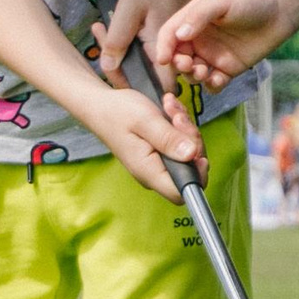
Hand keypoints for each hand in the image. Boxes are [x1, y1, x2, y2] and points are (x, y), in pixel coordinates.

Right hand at [88, 84, 204, 202]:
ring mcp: (159, 163)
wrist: (101, 106)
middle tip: (177, 117)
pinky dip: (181, 126)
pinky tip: (170, 111)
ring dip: (186, 128)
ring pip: (190, 153)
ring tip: (170, 109)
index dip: (197, 174)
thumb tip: (191, 155)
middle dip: (192, 139)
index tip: (196, 147)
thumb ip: (168, 138)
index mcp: (149, 171)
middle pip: (192, 169)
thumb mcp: (145, 120)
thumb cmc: (118, 112)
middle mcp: (155, 172)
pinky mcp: (162, 153)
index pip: (182, 192)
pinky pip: (183, 143)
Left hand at [95, 0, 191, 86]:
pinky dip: (122, 45)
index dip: (125, 82)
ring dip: (114, 52)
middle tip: (99, 31)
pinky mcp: (159, 48)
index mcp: (161, 55)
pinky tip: (109, 27)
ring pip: (136, 67)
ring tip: (100, 27)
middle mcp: (167, 60)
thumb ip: (118, 38)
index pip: (149, 87)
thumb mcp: (130, 9)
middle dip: (113, 63)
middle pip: (138, 78)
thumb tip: (108, 66)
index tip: (107, 60)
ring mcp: (164, 55)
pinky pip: (139, 56)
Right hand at [158, 0, 296, 89]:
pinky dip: (212, 86)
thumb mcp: (221, 1)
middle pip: (177, 57)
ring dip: (193, 76)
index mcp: (192, 20)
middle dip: (178, 64)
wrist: (283, 9)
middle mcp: (199, 39)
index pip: (169, 35)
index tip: (163, 59)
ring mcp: (214, 55)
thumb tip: (178, 35)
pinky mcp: (229, 68)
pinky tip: (218, 80)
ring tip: (204, 72)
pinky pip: (214, 83)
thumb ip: (198, 16)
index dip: (163, 47)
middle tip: (189, 65)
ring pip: (193, 73)